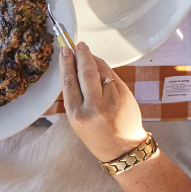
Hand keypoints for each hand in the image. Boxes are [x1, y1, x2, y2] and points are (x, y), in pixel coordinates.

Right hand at [60, 41, 147, 163]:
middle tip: (77, 45)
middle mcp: (94, 106)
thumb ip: (76, 96)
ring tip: (86, 51)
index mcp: (77, 114)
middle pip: (86, 72)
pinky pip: (112, 75)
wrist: (122, 146)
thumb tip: (75, 68)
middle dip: (81, 55)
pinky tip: (99, 63)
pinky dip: (104, 67)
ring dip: (93, 58)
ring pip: (101, 70)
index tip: (65, 51)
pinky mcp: (125, 94)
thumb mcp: (77, 119)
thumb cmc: (96, 134)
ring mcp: (112, 99)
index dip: (66, 64)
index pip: (70, 82)